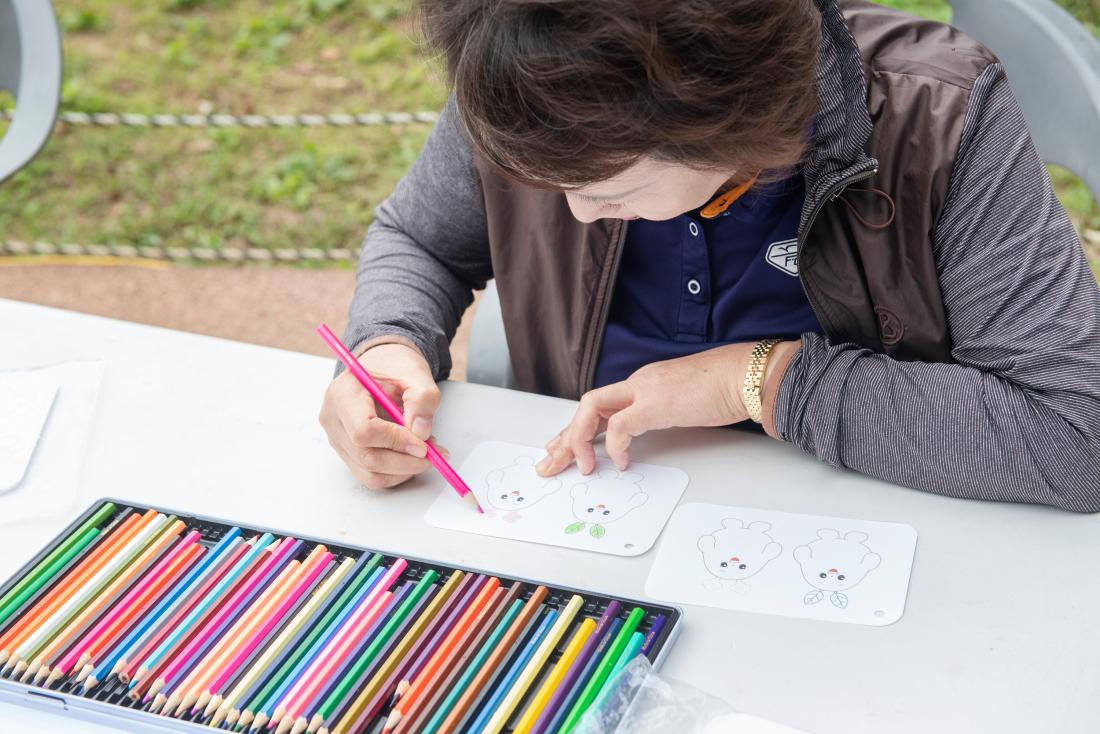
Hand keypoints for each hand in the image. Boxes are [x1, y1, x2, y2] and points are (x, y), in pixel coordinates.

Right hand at [319, 341, 444, 489]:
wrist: (380, 368)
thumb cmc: (393, 368)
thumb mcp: (415, 374)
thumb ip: (423, 399)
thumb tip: (421, 433)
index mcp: (343, 393)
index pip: (364, 430)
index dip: (396, 441)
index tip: (424, 444)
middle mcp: (333, 419)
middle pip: (366, 457)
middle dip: (405, 461)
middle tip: (434, 453)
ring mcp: (337, 439)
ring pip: (369, 473)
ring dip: (403, 470)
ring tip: (426, 452)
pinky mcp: (347, 452)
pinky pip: (371, 475)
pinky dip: (396, 473)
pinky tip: (412, 456)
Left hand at [536, 341, 798, 475]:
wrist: (746, 375)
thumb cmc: (725, 388)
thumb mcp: (684, 402)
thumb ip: (663, 413)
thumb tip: (651, 434)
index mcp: (644, 383)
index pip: (601, 405)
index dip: (579, 428)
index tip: (565, 447)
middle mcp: (638, 383)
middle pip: (588, 407)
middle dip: (566, 437)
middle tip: (550, 462)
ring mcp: (645, 391)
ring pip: (592, 409)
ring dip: (580, 440)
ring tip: (580, 466)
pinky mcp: (656, 403)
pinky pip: (621, 427)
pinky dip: (615, 446)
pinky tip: (620, 463)